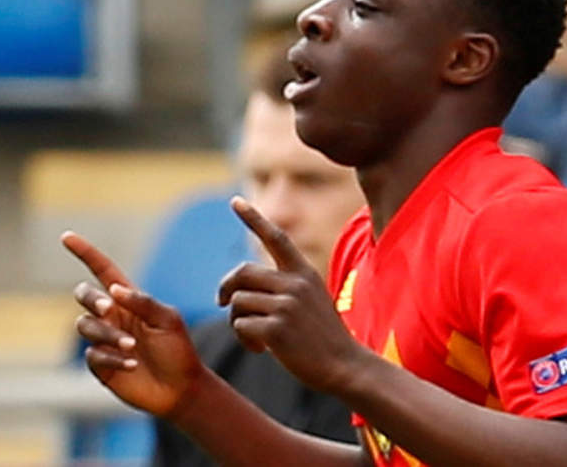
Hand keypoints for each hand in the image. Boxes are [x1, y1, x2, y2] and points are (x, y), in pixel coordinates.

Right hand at [64, 231, 205, 418]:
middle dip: (92, 299)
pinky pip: (93, 355)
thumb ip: (142, 302)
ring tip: (132, 347)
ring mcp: (103, 340)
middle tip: (109, 309)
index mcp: (128, 300)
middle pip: (84, 295)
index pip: (102, 270)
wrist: (181, 387)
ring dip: (108, 334)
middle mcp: (112, 317)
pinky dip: (112, 358)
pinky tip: (132, 364)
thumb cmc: (178, 349)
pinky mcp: (100, 365)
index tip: (67, 236)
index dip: (85, 253)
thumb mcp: (167, 319)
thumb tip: (113, 290)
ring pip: (85, 326)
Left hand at [218, 196, 369, 392]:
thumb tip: (241, 290)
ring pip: (238, 302)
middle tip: (220, 301)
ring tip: (256, 337)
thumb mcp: (311, 300)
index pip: (276, 237)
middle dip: (226, 287)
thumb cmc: (323, 337)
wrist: (345, 365)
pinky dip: (244, 339)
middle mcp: (295, 284)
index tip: (235, 201)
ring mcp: (286, 306)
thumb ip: (285, 287)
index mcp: (304, 273)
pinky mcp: (276, 329)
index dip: (254, 218)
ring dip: (238, 321)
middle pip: (243, 272)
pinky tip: (261, 350)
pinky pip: (240, 326)